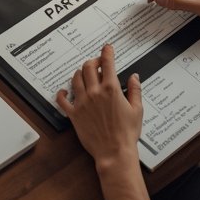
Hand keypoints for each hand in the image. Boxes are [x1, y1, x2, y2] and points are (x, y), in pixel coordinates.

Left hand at [56, 44, 142, 170]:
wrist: (114, 152)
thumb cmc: (127, 133)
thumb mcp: (137, 109)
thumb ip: (135, 90)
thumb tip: (134, 77)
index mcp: (111, 89)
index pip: (107, 63)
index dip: (107, 52)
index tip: (107, 48)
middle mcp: (95, 93)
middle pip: (88, 67)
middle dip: (93, 61)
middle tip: (98, 63)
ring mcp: (83, 103)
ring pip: (76, 78)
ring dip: (80, 72)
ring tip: (84, 74)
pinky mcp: (74, 114)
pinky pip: (63, 100)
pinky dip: (62, 93)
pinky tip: (64, 91)